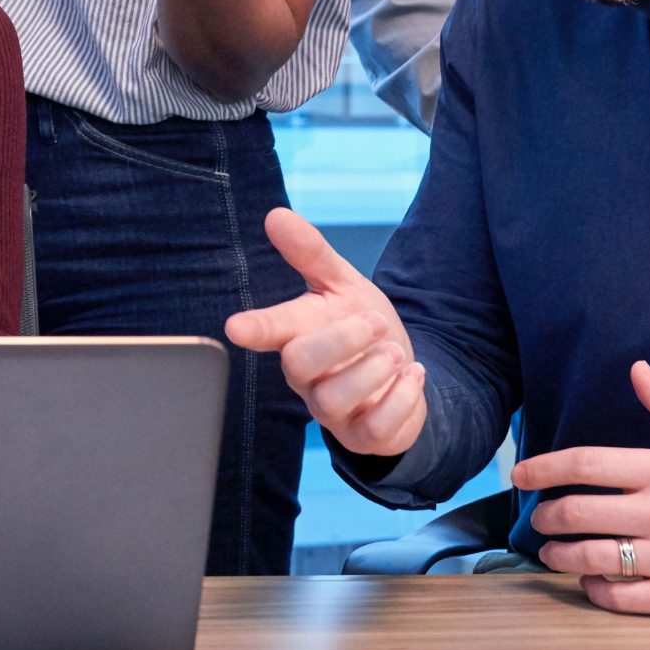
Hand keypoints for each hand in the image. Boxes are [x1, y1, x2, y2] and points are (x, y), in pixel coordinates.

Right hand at [223, 208, 426, 457]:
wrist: (401, 374)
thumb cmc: (361, 328)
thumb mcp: (342, 285)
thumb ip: (310, 253)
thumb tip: (276, 215)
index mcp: (297, 334)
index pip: (270, 328)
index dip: (255, 328)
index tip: (236, 327)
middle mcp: (307, 376)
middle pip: (299, 363)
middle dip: (341, 339)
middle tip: (376, 323)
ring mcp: (333, 410)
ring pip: (332, 400)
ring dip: (371, 372)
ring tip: (395, 353)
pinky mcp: (363, 435)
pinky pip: (374, 429)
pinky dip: (401, 399)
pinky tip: (412, 375)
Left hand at [516, 360, 649, 617]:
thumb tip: (636, 367)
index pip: (585, 463)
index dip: (542, 467)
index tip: (519, 474)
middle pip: (577, 512)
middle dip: (545, 515)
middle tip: (538, 517)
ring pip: (590, 557)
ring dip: (558, 554)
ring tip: (552, 550)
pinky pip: (619, 596)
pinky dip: (593, 588)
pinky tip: (589, 579)